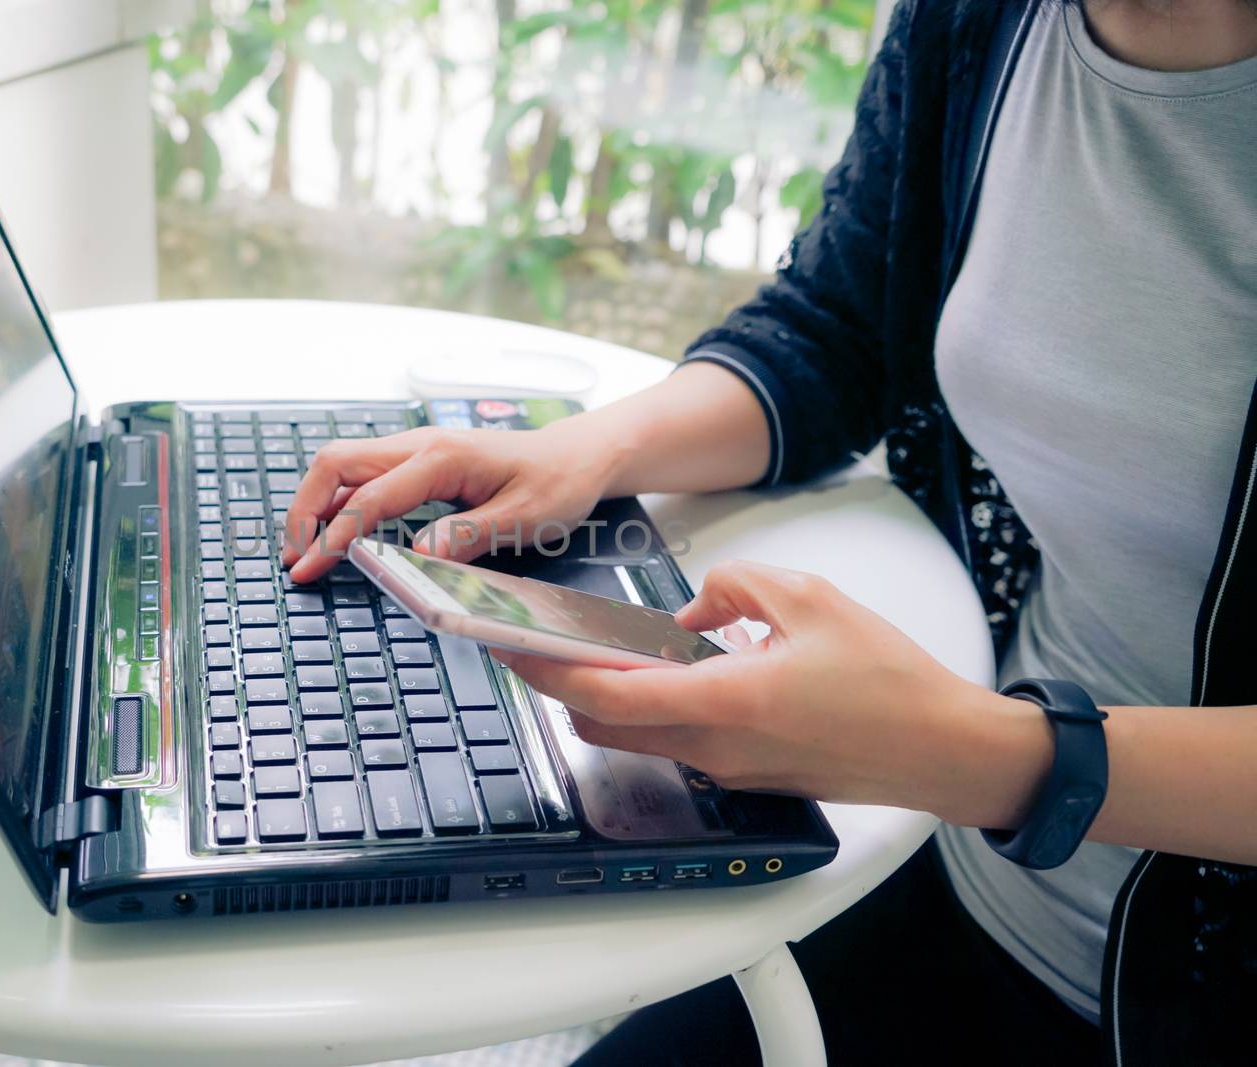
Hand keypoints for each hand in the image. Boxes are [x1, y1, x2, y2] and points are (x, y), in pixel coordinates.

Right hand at [281, 419, 630, 582]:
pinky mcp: (419, 464)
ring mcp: (416, 452)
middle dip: (305, 509)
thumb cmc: (557, 482)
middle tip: (295, 557)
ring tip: (303, 550)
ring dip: (316, 504)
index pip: (370, 497)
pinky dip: (338, 502)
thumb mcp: (524, 516)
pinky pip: (364, 476)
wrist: (577, 456)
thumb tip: (419, 557)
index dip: (336, 535)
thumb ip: (469, 535)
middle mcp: (420, 447)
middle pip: (336, 464)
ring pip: (343, 467)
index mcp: (442, 457)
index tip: (312, 568)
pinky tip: (334, 533)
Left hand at [492, 559, 1055, 828]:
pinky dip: (654, 706)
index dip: (546, 672)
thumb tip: (693, 608)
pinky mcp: (745, 772)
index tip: (508, 645)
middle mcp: (714, 746)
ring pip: (636, 735)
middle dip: (560, 687)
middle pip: (603, 725)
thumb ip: (734, 588)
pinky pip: (676, 739)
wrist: (941, 748)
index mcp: (724, 703)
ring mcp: (728, 767)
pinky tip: (670, 667)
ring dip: (607, 697)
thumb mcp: (809, 597)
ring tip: (596, 646)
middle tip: (536, 643)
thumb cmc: (888, 680)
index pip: (606, 695)